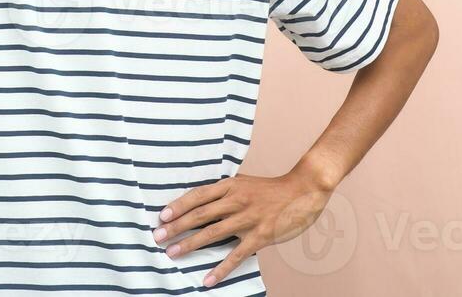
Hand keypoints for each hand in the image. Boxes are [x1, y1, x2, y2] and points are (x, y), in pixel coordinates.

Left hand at [152, 169, 332, 287]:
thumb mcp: (244, 183)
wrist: (303, 190)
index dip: (179, 206)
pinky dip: (221, 268)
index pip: (198, 195)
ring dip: (191, 244)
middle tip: (158, 237)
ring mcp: (248, 218)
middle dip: (177, 227)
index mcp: (231, 185)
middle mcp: (236, 200)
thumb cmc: (271, 189)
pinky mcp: (260, 235)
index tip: (162, 217)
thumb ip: (225, 191)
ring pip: (213, 233)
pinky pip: (236, 255)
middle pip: (200, 214)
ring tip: (173, 254)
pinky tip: (208, 279)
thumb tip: (200, 201)